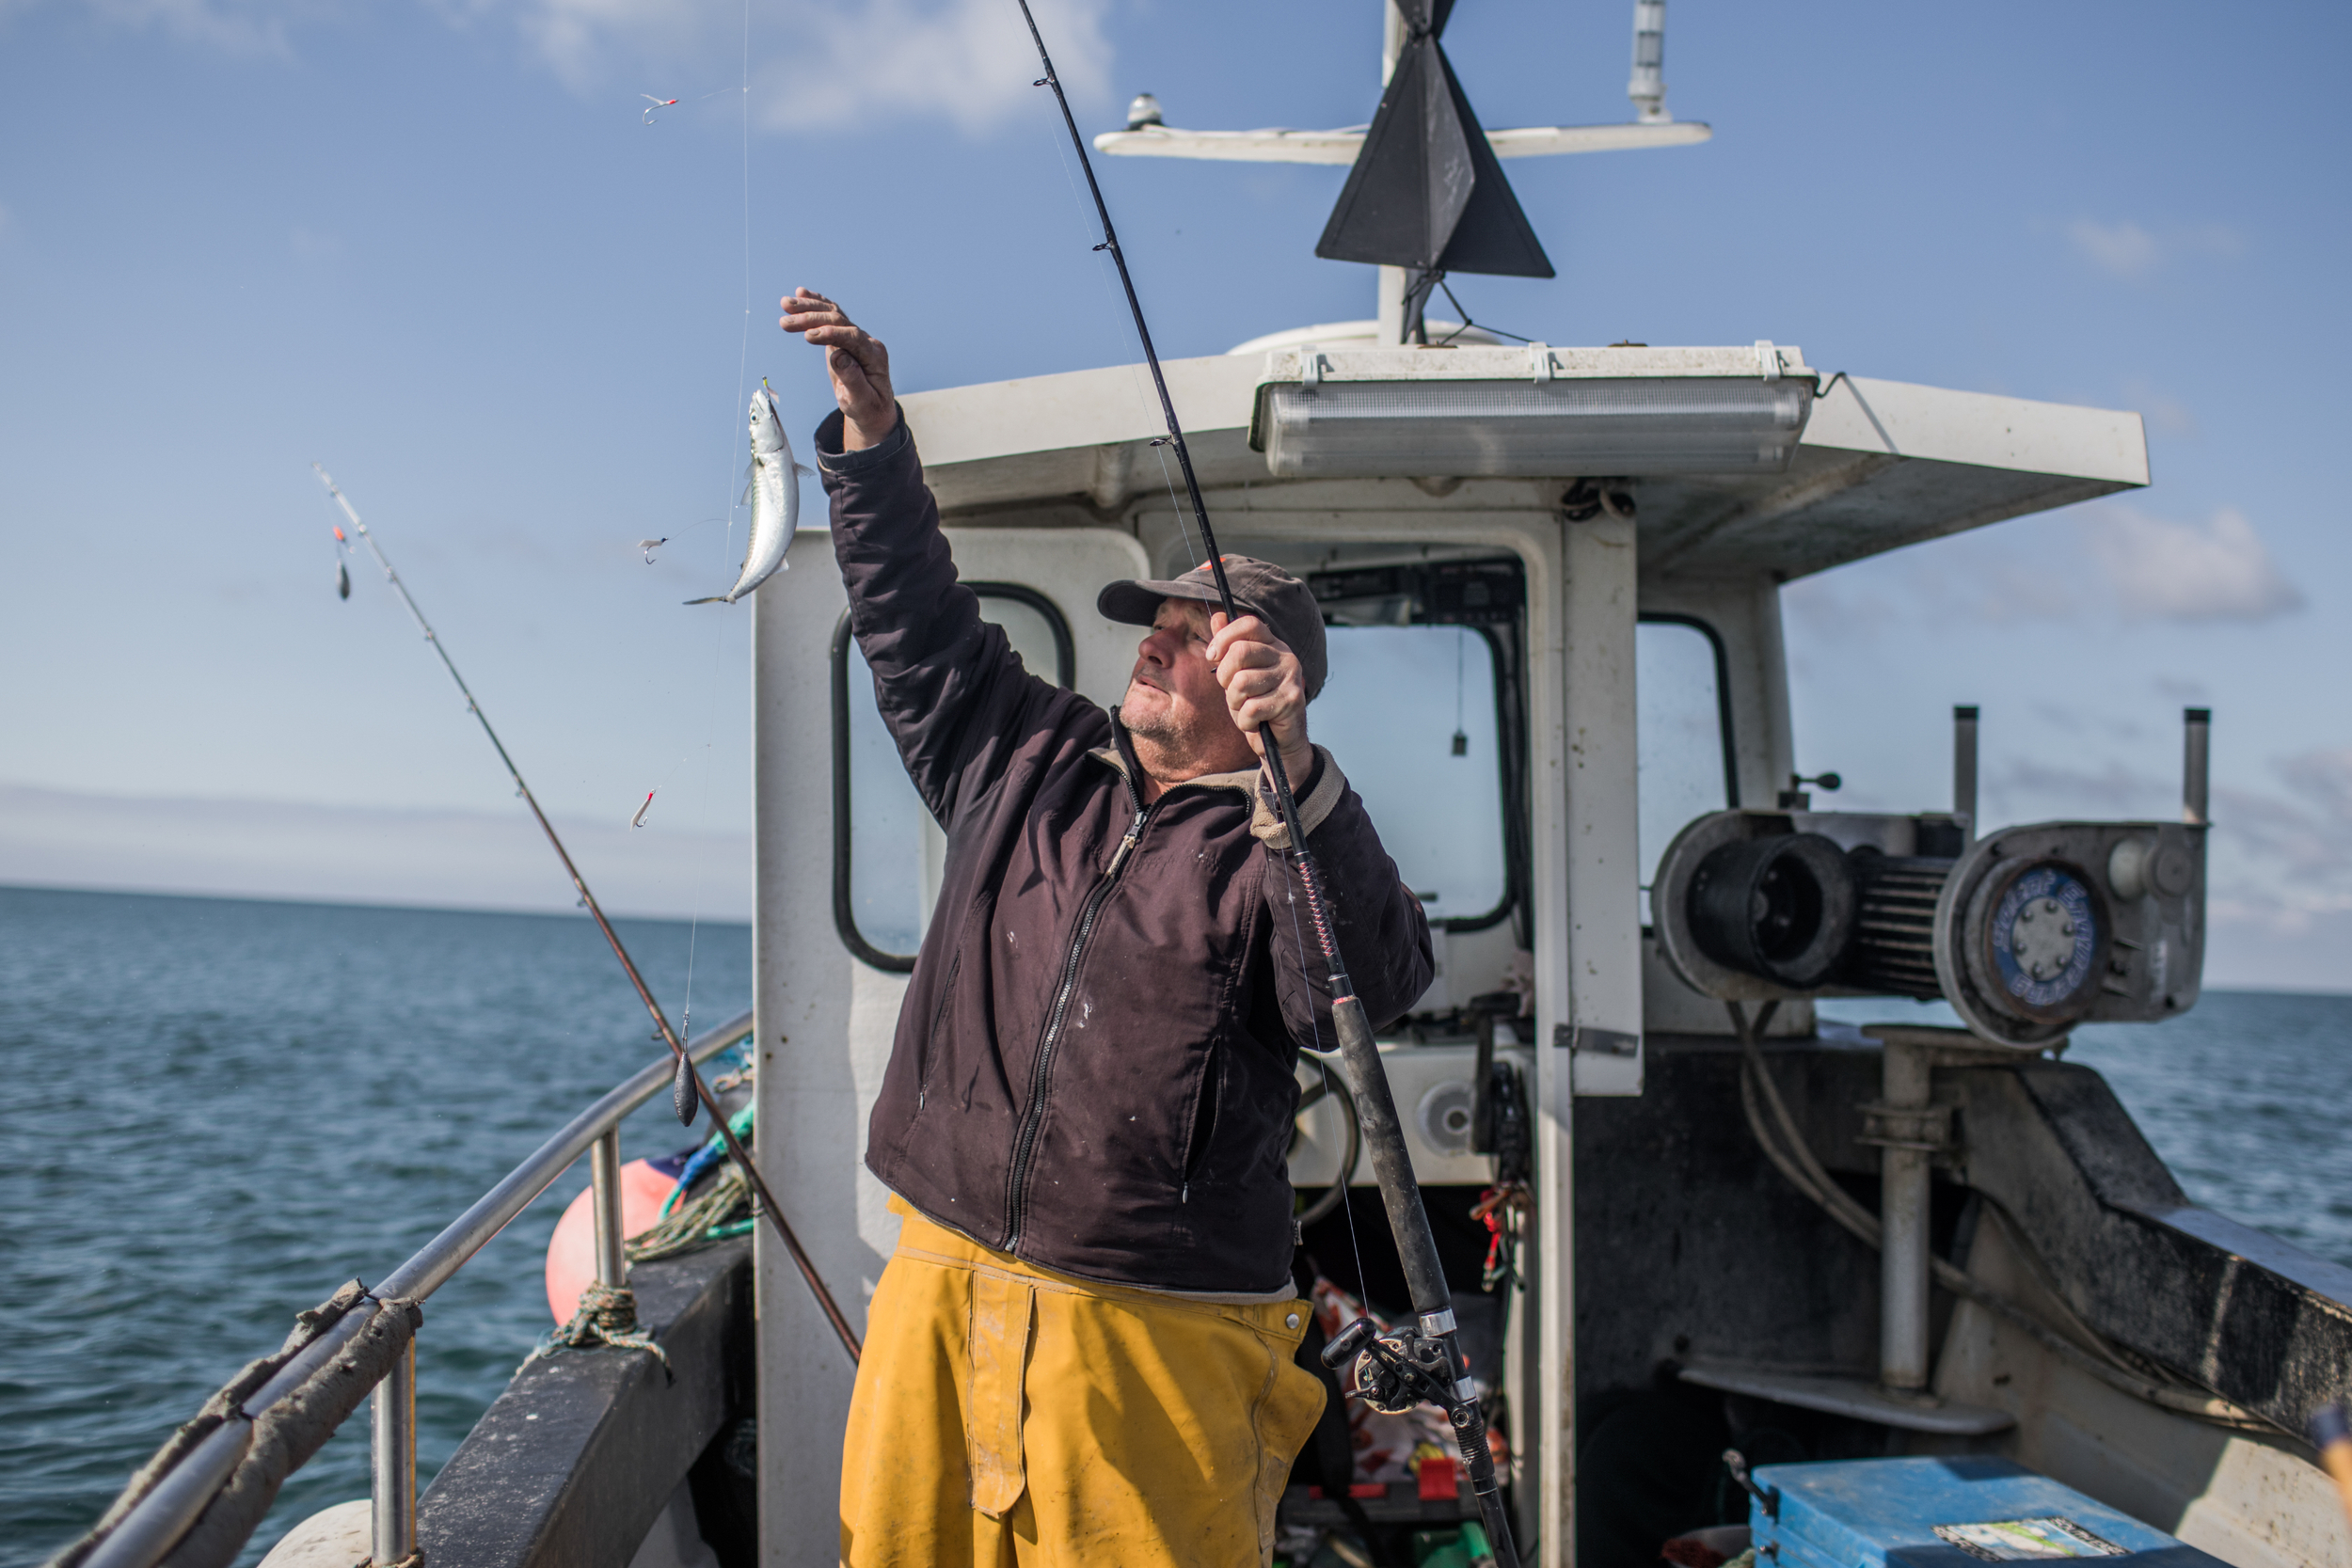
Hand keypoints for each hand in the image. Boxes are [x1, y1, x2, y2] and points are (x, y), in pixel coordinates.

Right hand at [779, 288, 894, 449]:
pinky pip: (830, 316)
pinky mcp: (844, 337)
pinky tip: (800, 294)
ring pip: (833, 314)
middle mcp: (866, 341)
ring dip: (809, 307)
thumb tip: (838, 356)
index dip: (831, 334)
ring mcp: (856, 337)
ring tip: (785, 303)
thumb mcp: (861, 401)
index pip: (853, 338)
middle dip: (812, 319)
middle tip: (785, 322)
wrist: (872, 408)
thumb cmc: (868, 408)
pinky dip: (816, 304)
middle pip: (839, 322)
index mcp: (874, 356)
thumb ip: (853, 379)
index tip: (808, 336)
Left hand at [1206, 611, 1310, 781]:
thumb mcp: (1237, 674)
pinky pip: (1251, 708)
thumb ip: (1228, 647)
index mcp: (1272, 645)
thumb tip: (1217, 616)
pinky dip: (1245, 721)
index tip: (1212, 656)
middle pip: (1240, 652)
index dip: (1225, 637)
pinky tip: (1256, 722)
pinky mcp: (1291, 700)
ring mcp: (1291, 677)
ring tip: (1246, 708)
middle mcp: (1285, 656)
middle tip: (1231, 691)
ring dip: (1235, 703)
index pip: (1249, 624)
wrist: (1280, 741)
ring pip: (1242, 683)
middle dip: (1224, 676)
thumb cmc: (1256, 704)